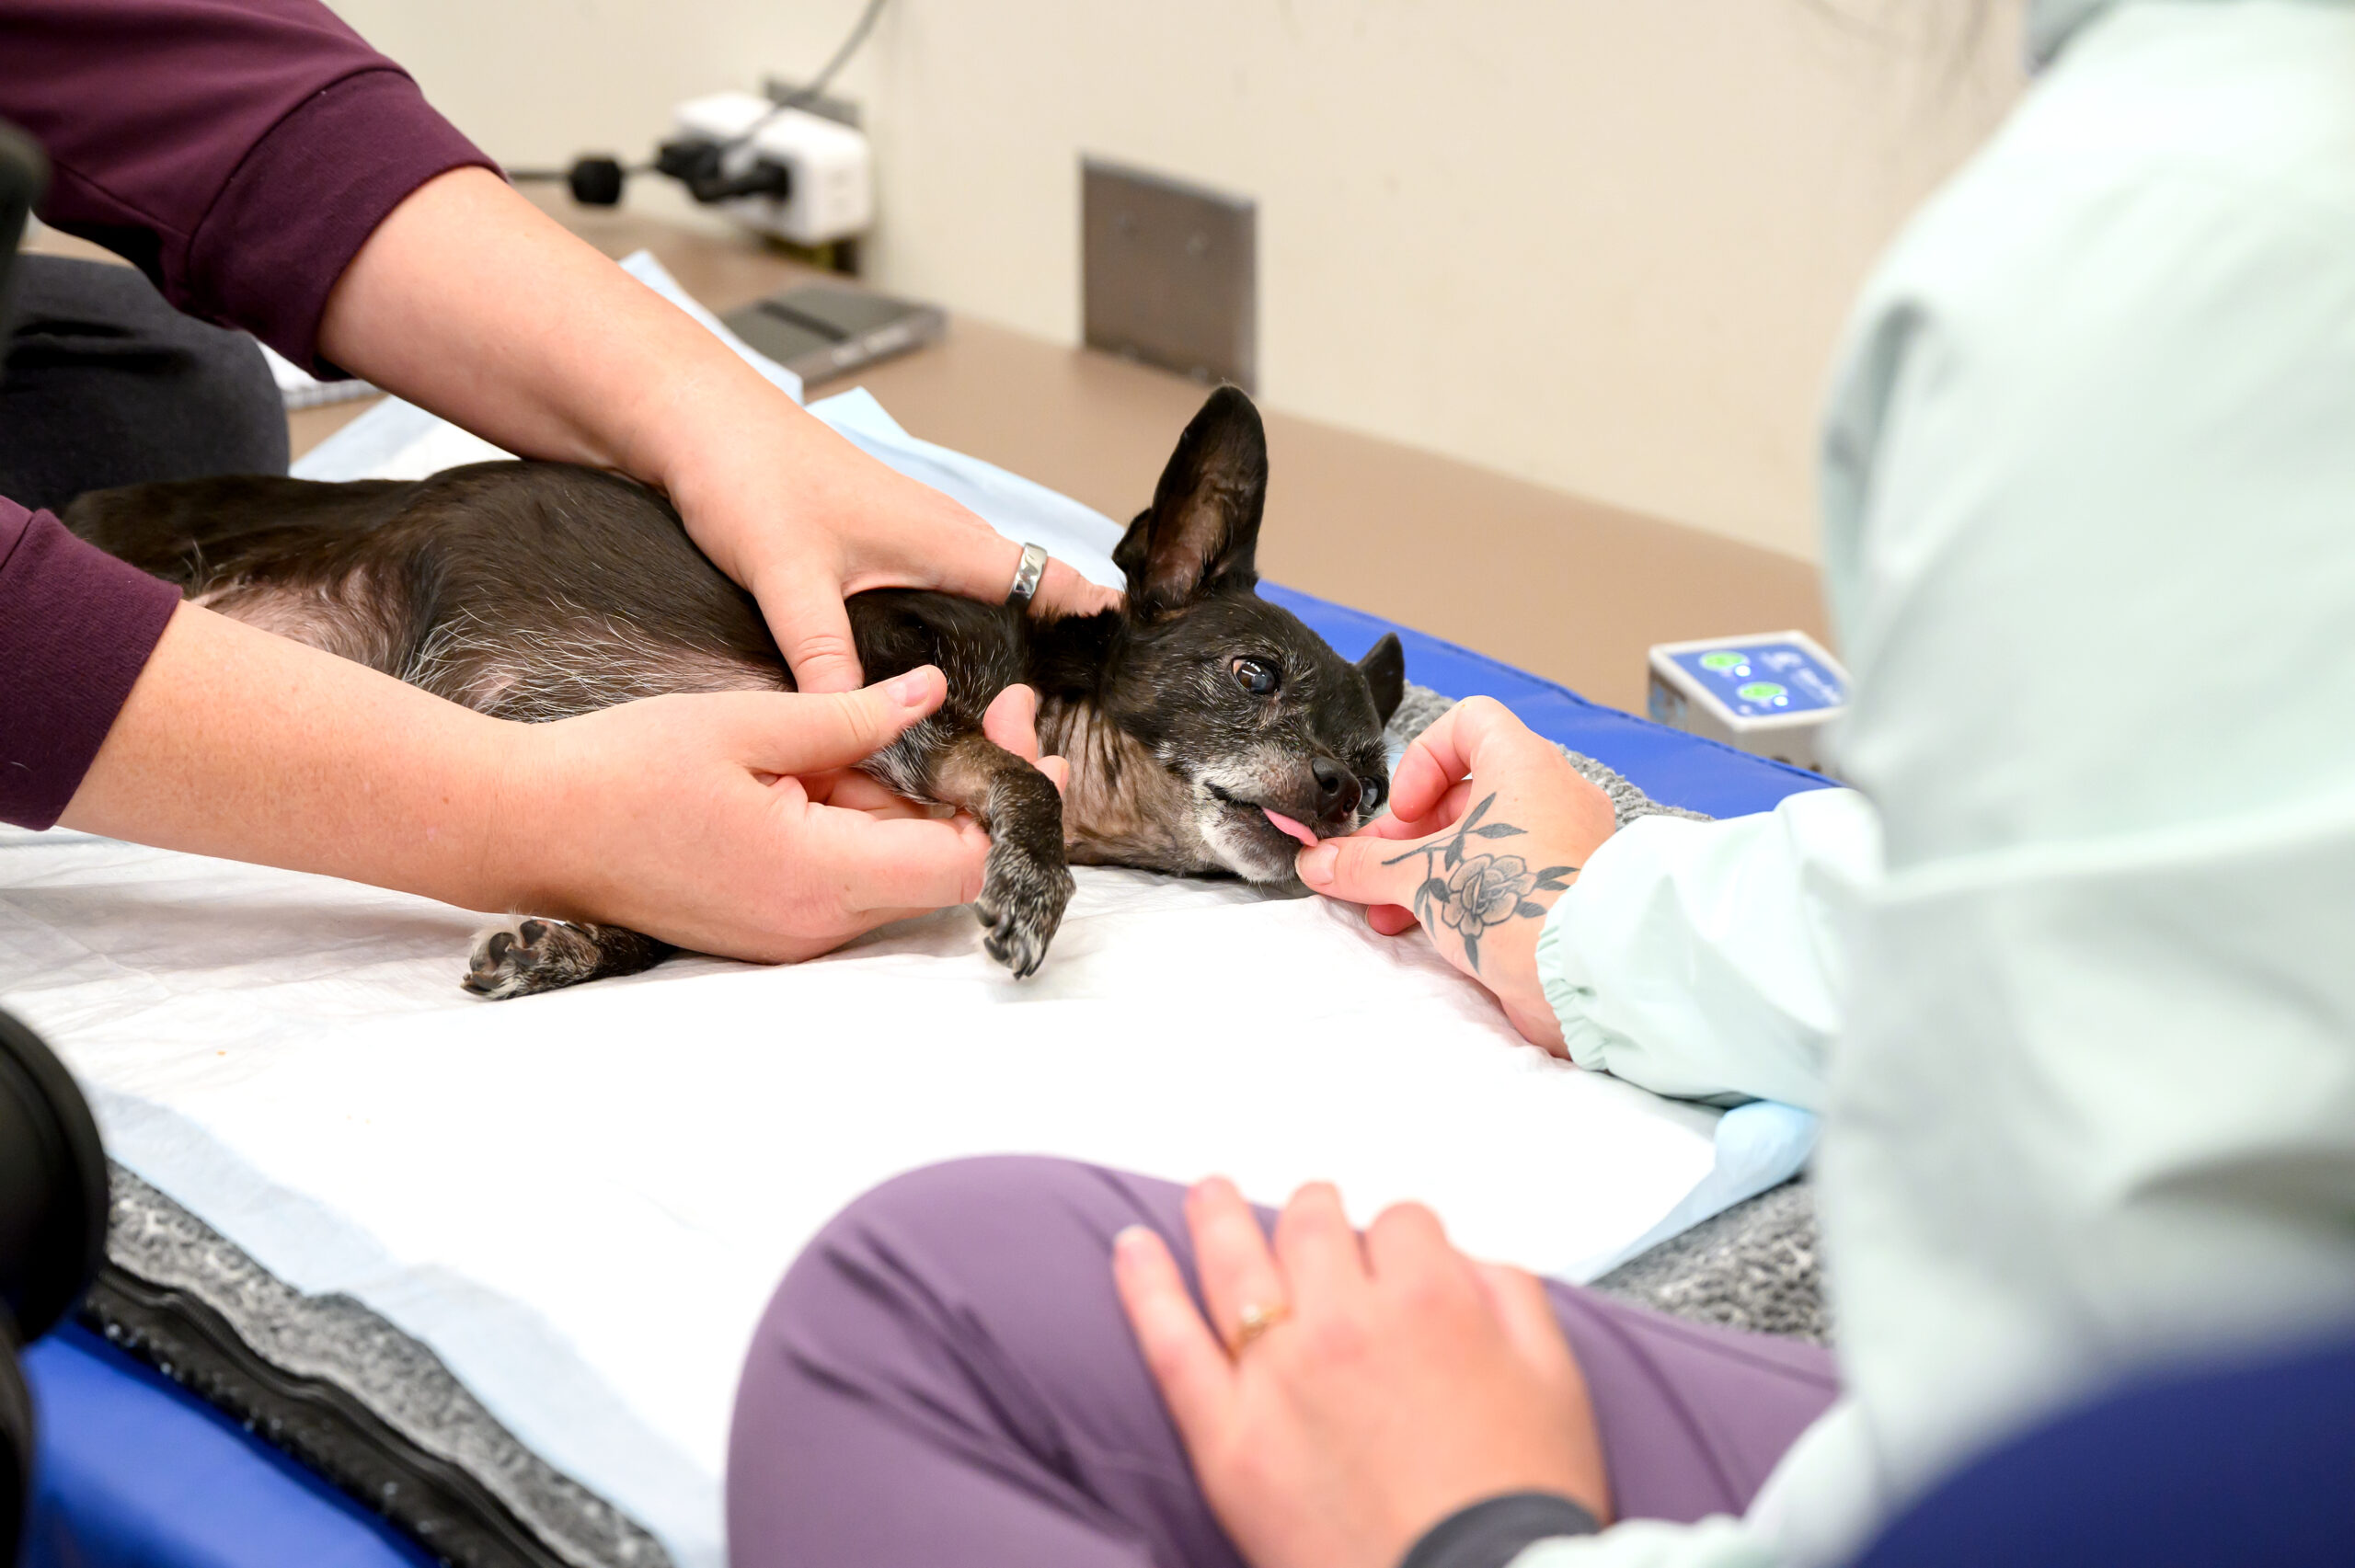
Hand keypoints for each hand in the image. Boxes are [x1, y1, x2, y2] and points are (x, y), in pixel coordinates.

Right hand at [499, 668, 1063, 960]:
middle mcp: (815, 926)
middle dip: (970, 788)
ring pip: (894, 869)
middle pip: (938, 868)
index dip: (1013, 805)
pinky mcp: (771, 924)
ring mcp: (791, 934)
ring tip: (870, 729)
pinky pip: (848, 875)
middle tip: (992, 709)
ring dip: (908, 802)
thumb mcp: (746, 725)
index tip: (1036, 743)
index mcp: (817, 879)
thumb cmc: (621, 771)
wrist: (526, 827)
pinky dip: (863, 822)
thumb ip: (852, 716)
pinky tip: (831, 767)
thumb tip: (934, 697)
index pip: (961, 862)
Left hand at [665, 426, 1120, 693]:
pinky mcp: (883, 545)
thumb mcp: (788, 580)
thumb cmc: (749, 474)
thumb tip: (860, 729)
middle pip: (1032, 600)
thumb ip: (824, 659)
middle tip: (1056, 733)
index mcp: (947, 540)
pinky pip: (948, 595)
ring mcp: (915, 540)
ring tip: (1012, 718)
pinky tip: (939, 677)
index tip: (1125, 679)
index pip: (1055, 583)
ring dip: (1008, 647)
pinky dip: (962, 632)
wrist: (697, 422)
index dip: (1097, 626)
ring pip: (989, 599)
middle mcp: (945, 538)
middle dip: (1055, 660)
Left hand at [1115, 1177, 1608, 1567]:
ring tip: (1207, 1195)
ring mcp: (1278, 1378)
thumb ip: (1510, 1297)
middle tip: (1311, 1214)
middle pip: (1313, 1228)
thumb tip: (1467, 1261)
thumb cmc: (1518, 1504)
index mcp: (1430, 1302)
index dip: (1400, 1237)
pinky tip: (1134, 1251)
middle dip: (1315, 1212)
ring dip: (1219, 1216)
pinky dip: (1146, 1287)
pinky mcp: (1229, 1440)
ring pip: (1235, 1263)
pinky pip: (1170, 1343)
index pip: (1400, 1223)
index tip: (1396, 1251)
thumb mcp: (1556, 1381)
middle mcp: (1346, 1325)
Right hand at [1293, 698, 1615, 1051]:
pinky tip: (1428, 929)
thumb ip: (1366, 865)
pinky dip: (1464, 894)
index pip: (1468, 723)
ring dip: (1428, 871)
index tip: (1400, 809)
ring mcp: (1565, 844)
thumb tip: (1322, 863)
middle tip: (1374, 870)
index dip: (1423, 759)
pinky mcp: (1566, 891)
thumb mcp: (1422, 876)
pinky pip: (1507, 877)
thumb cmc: (1521, 902)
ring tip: (1389, 910)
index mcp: (1524, 765)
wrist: (1588, 973)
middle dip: (1410, 835)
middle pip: (1466, 793)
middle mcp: (1553, 795)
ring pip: (1484, 841)